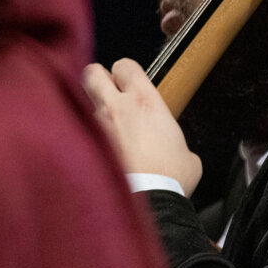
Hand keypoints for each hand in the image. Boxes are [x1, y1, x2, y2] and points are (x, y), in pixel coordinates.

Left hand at [83, 58, 202, 195]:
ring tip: (105, 130)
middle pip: (92, 73)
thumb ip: (174, 141)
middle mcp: (116, 108)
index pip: (125, 65)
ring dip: (92, 112)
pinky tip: (97, 152)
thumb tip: (173, 149)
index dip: (125, 72)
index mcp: (144, 102)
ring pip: (84, 104)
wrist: (149, 202)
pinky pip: (80, 132)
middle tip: (106, 90)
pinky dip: (86, 137)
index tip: (129, 81)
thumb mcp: (187, 155)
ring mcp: (97, 126)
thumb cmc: (169, 179)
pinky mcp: (85, 147)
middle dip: (97, 79)